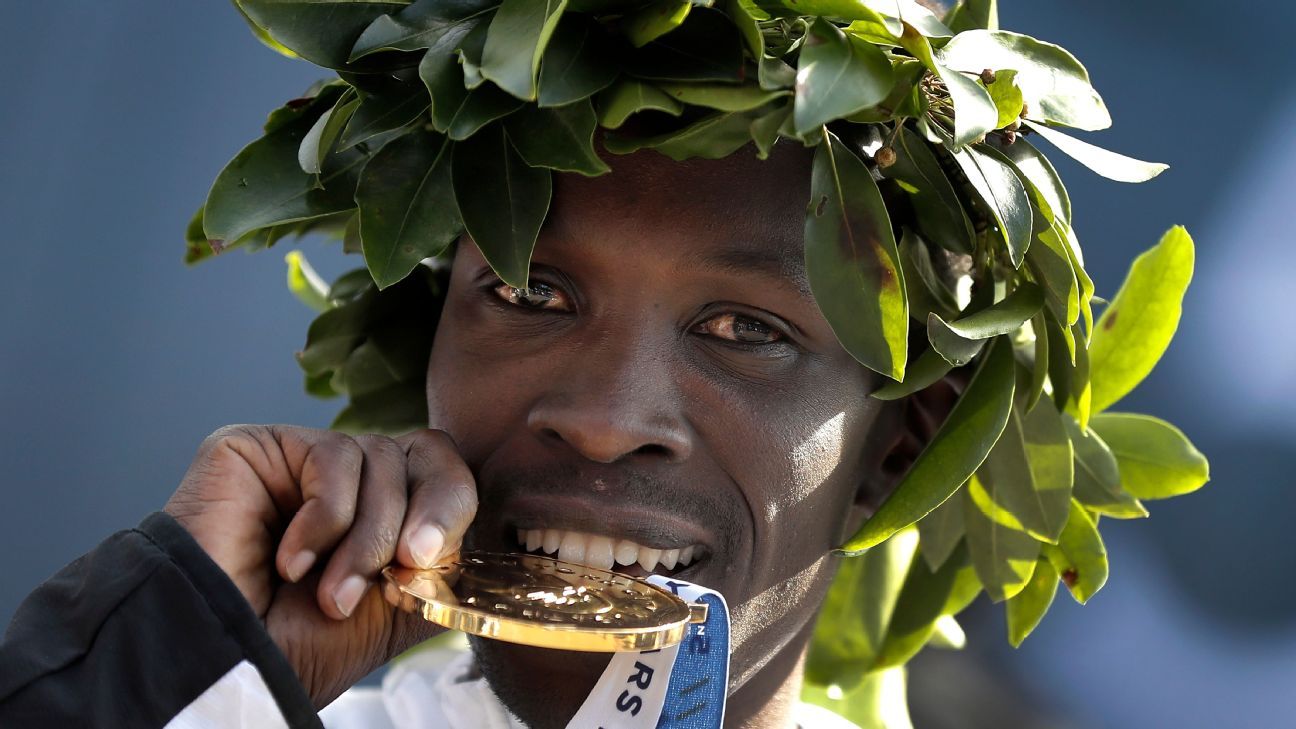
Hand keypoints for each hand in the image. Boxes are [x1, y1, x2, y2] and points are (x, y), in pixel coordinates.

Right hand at [164, 425, 476, 706]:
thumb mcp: (401, 605)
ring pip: (381, 457)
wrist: (230, 659)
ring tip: (328, 593)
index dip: (451, 504)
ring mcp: (305, 460)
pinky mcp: (260, 447)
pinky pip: (333, 456)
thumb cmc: (303, 643)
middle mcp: (350, 479)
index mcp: (387, 509)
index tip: (427, 559)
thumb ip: (442, 556)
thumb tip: (473, 524)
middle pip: (427, 450)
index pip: (445, 469)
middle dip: (422, 516)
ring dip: (364, 538)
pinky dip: (325, 519)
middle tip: (402, 566)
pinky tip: (290, 561)